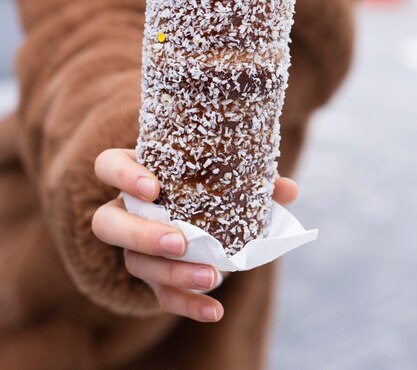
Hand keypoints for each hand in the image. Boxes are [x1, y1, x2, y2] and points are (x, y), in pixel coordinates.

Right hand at [92, 149, 297, 322]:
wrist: (194, 212)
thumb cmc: (205, 181)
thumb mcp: (223, 173)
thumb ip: (252, 178)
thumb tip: (288, 190)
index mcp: (138, 173)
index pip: (109, 166)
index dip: (123, 176)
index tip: (153, 188)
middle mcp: (126, 210)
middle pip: (107, 223)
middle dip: (141, 235)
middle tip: (179, 242)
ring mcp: (134, 247)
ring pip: (133, 263)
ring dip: (171, 274)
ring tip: (210, 276)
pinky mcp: (151, 276)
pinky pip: (160, 295)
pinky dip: (187, 304)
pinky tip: (214, 310)